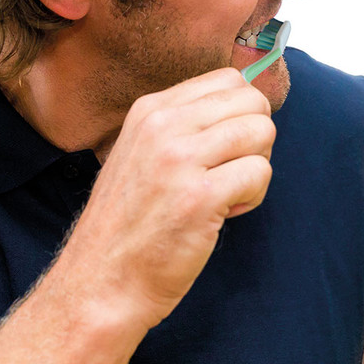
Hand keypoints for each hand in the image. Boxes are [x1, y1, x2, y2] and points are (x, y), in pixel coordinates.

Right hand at [59, 68, 274, 329]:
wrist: (101, 283)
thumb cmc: (128, 226)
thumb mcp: (139, 154)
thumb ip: (182, 127)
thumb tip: (241, 106)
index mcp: (149, 110)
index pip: (227, 80)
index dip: (240, 115)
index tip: (222, 149)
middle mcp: (162, 126)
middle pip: (252, 101)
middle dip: (255, 139)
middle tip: (229, 173)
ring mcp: (180, 160)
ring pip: (262, 133)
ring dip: (256, 167)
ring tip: (226, 195)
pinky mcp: (199, 197)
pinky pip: (260, 173)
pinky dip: (253, 197)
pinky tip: (224, 215)